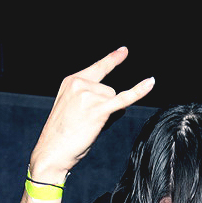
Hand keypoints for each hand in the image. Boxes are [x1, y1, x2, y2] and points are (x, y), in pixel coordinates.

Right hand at [28, 47, 154, 182]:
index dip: (112, 59)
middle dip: (104, 107)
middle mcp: (80, 83)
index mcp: (71, 80)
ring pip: (114, 100)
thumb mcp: (72, 108)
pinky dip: (138, 91)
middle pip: (109, 90)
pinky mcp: (98, 109)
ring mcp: (89, 95)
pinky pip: (124, 99)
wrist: (51, 151)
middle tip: (84, 122)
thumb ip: (92, 99)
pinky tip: (150, 83)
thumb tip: (123, 104)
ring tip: (88, 126)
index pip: (98, 68)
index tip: (124, 51)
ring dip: (107, 115)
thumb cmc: (62, 135)